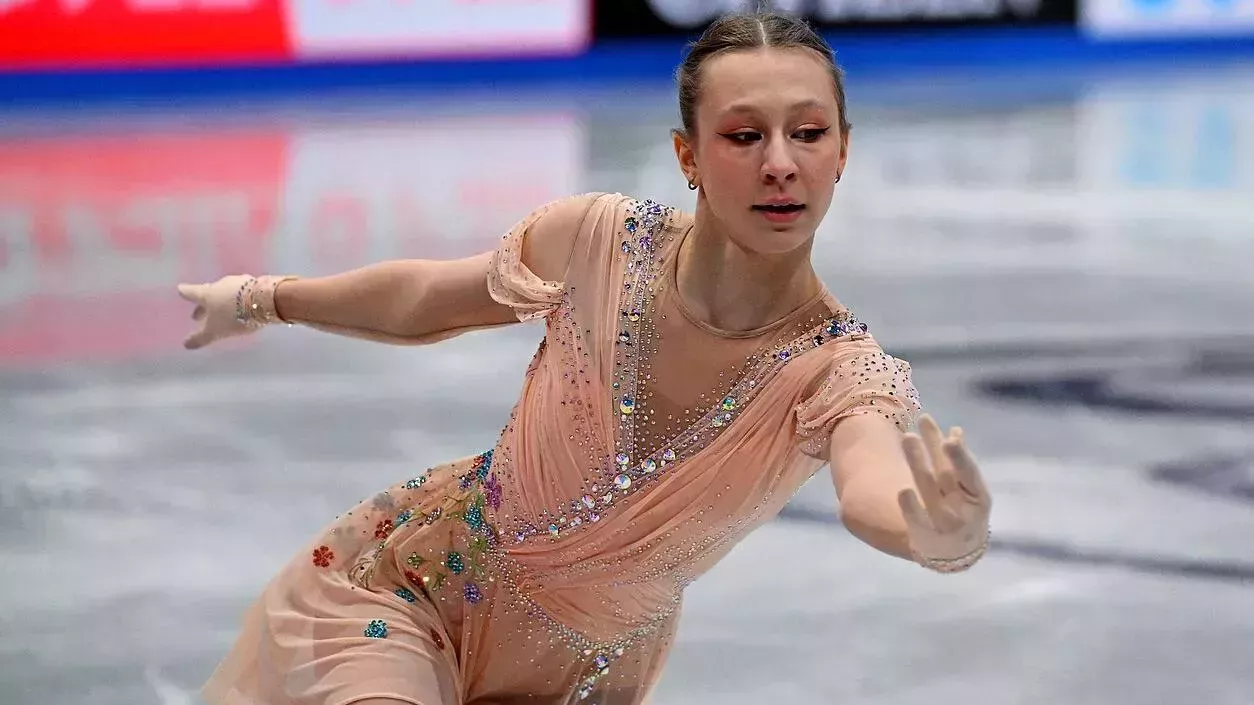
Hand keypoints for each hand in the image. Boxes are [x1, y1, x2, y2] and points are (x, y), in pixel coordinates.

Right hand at [176, 274, 261, 349]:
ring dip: (222, 301)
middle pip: (209, 294)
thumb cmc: (234, 316)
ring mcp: (238, 283)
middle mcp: (220, 285)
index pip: (192, 292)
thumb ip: (201, 338)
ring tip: (222, 311)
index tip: (180, 290)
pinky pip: (242, 292)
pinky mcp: (254, 284)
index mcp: (207, 294)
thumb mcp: (215, 331)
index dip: (185, 292)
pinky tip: (243, 306)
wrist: (264, 301)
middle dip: (204, 305)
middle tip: (197, 315)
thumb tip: (186, 344)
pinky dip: (238, 300)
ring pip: (226, 293)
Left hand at [896, 414, 991, 570]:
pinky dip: (911, 506)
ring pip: (929, 490)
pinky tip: (904, 490)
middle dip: (934, 449)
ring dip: (919, 463)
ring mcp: (944, 523)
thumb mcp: (968, 489)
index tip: (951, 436)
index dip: (961, 456)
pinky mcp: (925, 535)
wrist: (957, 553)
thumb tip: (955, 430)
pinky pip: (917, 519)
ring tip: (908, 436)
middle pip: (946, 476)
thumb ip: (959, 462)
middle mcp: (963, 510)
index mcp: (979, 497)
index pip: (969, 473)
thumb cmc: (964, 511)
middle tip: (923, 421)